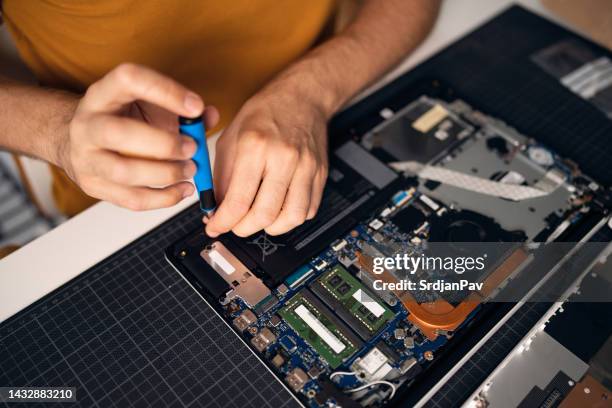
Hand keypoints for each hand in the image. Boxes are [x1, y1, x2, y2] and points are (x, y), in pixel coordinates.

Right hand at [59, 63, 218, 209]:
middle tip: (192, 148)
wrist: (81, 139)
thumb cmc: (123, 118)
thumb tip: (210, 115)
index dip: (165, 91)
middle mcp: (87, 124)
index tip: (195, 106)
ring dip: (165, 174)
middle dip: (164, 144)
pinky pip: (131, 199)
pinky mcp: (93, 186)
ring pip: (124, 172)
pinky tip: (182, 190)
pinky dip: (163, 198)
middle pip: (119, 133)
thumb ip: (180, 109)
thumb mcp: (148, 103)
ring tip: (190, 170)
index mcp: (102, 94)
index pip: (128, 79)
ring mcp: (86, 157)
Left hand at [205, 75, 328, 236]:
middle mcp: (284, 157)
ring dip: (270, 228)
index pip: (238, 200)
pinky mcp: (320, 174)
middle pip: (265, 214)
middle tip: (235, 225)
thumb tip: (215, 209)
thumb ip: (221, 177)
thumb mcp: (230, 138)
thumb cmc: (265, 114)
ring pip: (291, 218)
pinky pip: (308, 210)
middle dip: (243, 229)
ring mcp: (306, 167)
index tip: (215, 227)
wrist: (302, 97)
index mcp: (255, 146)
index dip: (223, 222)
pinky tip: (280, 209)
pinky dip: (291, 218)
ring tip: (259, 220)